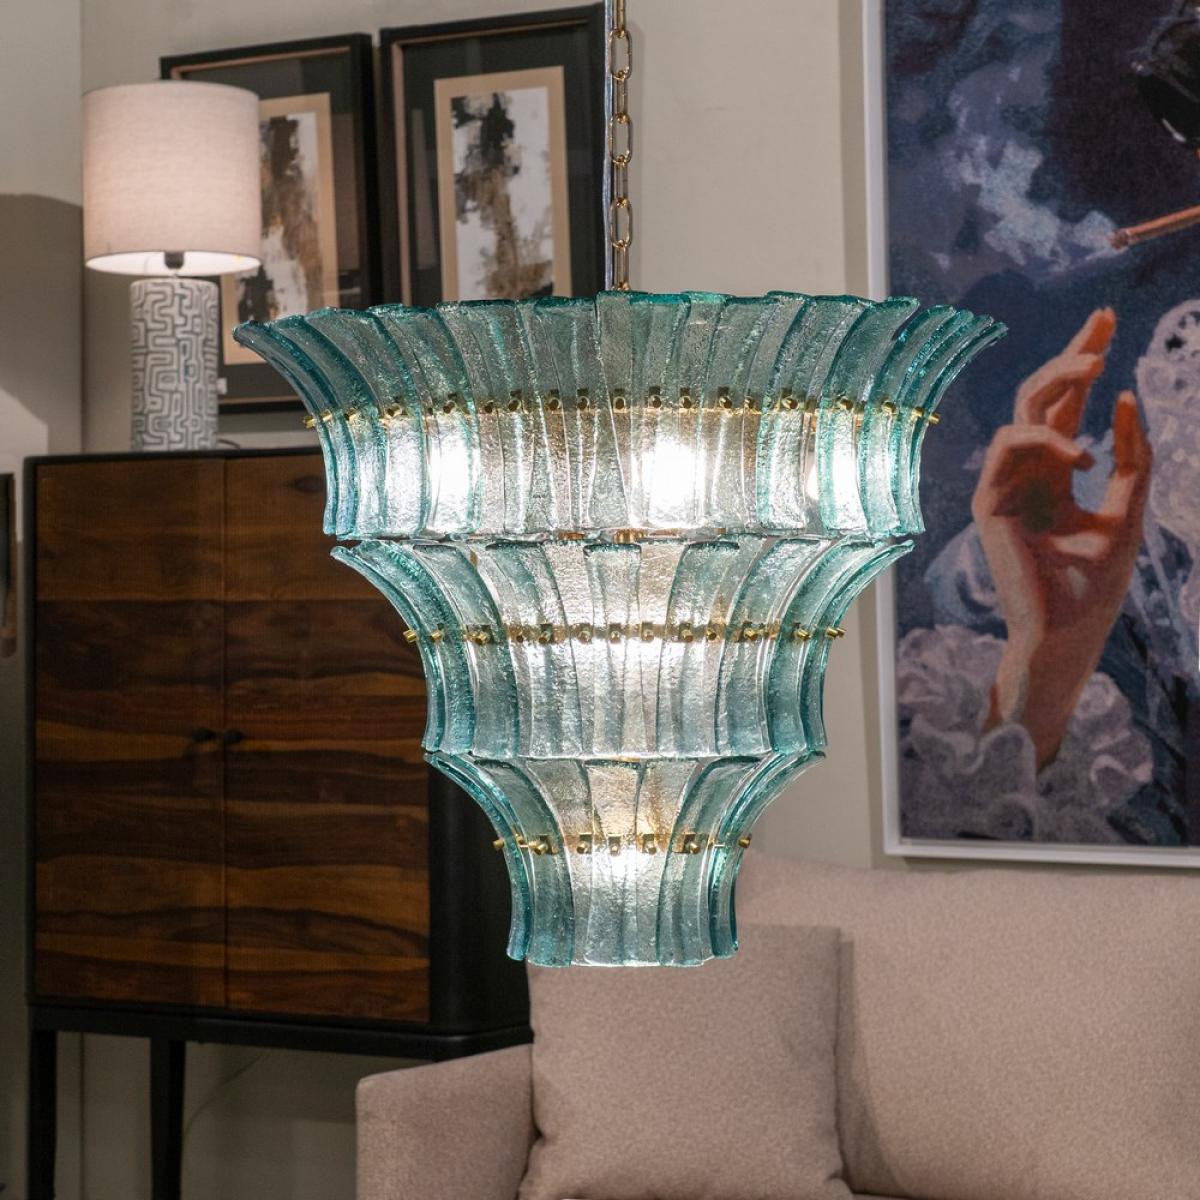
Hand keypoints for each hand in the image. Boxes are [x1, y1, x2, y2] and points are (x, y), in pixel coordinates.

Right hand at [973, 309, 1150, 768]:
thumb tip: (1125, 400)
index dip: (1084, 365)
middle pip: (1041, 400)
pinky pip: (1007, 450)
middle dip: (1070, 357)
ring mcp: (1006, 487)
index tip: (1109, 323)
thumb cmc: (1095, 586)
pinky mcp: (991, 505)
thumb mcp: (1127, 512)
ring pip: (1021, 414)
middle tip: (1103, 321)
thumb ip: (1130, 461)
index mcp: (1055, 477)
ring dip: (1058, 384)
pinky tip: (1081, 453)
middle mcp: (1028, 475)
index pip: (1067, 409)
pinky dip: (1044, 441)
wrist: (1067, 633)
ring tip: (1097, 367)